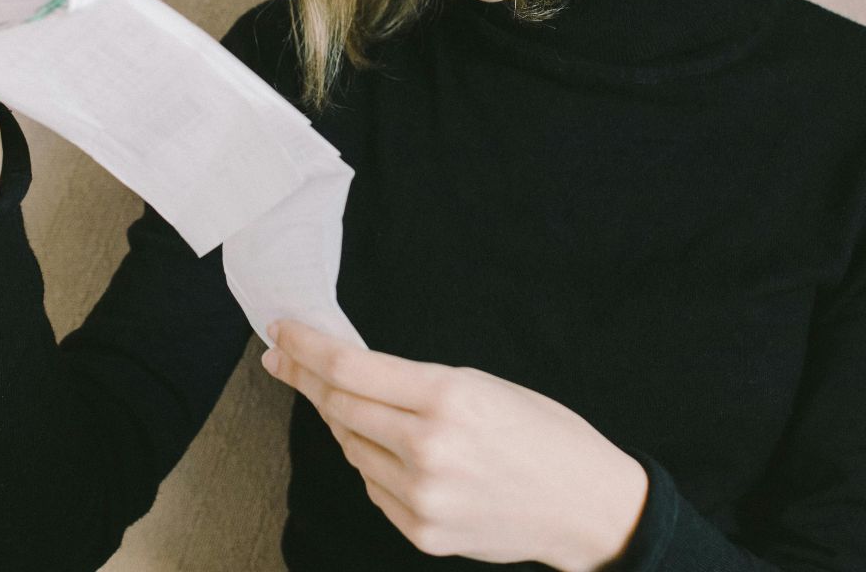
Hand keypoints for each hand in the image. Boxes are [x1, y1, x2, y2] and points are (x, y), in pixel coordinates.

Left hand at [261, 319, 648, 570]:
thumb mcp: (484, 385)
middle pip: (338, 407)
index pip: (350, 368)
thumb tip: (346, 373)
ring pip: (351, 449)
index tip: (281, 333)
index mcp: (448, 397)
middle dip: (305, 379)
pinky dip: (374, 464)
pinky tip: (397, 454)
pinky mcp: (422, 532)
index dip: (306, 347)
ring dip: (345, 424)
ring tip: (365, 408)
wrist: (584, 506)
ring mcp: (422, 496)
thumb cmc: (542, 434)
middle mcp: (428, 448)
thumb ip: (414, 383)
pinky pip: (374, 487)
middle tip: (283, 360)